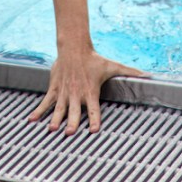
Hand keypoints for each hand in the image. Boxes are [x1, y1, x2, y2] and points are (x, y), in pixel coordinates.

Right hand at [27, 49, 146, 134]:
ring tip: (52, 130)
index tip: (94, 130)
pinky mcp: (54, 89)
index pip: (94, 109)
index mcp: (90, 92)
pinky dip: (38, 111)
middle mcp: (76, 94)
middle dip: (73, 122)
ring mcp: (64, 92)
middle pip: (75, 111)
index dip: (95, 119)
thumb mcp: (113, 66)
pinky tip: (32, 120)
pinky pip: (46, 102)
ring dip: (55, 119)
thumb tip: (149, 76)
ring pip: (59, 109)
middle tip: (70, 133)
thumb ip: (130, 72)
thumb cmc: (94, 60)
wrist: (74, 48)